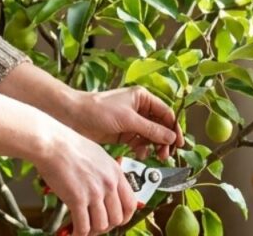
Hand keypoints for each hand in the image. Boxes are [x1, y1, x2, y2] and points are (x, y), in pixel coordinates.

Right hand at [35, 124, 137, 235]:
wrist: (53, 143)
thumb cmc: (71, 146)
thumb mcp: (99, 156)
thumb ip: (107, 174)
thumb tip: (108, 190)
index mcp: (116, 172)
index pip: (131, 203)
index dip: (124, 217)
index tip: (116, 220)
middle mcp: (109, 183)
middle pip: (117, 218)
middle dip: (107, 225)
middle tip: (96, 225)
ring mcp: (94, 192)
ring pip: (102, 225)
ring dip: (93, 230)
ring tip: (84, 228)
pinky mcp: (77, 199)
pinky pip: (83, 226)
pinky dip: (79, 233)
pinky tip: (74, 232)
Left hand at [70, 87, 184, 160]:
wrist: (73, 117)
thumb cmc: (98, 110)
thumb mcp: (128, 120)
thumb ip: (151, 130)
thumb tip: (171, 137)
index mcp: (143, 98)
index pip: (166, 113)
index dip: (174, 128)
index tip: (179, 143)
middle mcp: (139, 108)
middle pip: (160, 125)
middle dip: (164, 140)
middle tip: (166, 154)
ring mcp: (131, 121)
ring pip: (150, 135)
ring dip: (154, 146)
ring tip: (155, 156)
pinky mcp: (123, 132)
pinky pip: (139, 141)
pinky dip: (142, 148)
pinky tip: (140, 153)